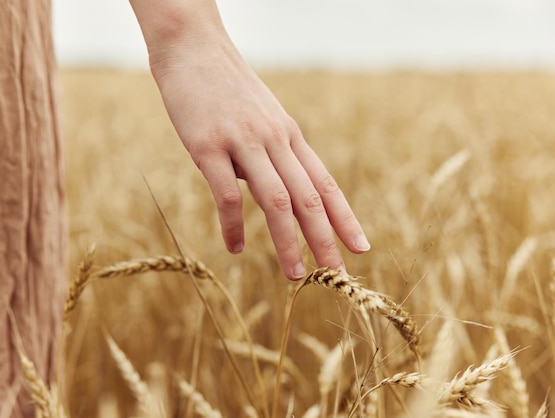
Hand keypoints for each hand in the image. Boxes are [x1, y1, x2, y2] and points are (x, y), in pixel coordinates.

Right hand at [143, 12, 369, 279]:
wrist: (193, 47)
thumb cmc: (225, 87)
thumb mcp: (260, 117)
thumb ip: (271, 153)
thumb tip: (273, 190)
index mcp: (289, 135)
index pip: (325, 183)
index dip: (345, 218)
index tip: (361, 248)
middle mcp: (274, 139)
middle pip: (308, 197)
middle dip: (325, 238)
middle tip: (337, 274)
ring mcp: (243, 141)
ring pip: (276, 200)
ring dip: (287, 241)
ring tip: (296, 275)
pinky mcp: (208, 145)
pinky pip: (226, 194)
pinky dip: (233, 226)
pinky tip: (235, 248)